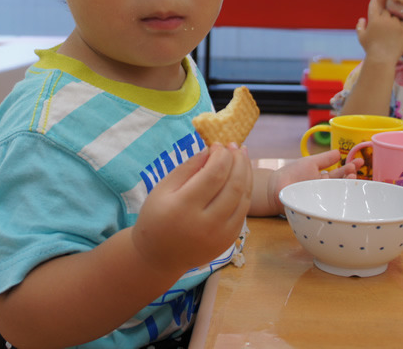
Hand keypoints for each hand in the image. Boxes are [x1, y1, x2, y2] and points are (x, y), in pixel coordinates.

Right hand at [132, 144, 251, 272]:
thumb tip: (210, 151)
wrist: (158, 257)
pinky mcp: (228, 241)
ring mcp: (220, 235)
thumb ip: (187, 168)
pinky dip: (245, 191)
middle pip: (234, 185)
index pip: (214, 175)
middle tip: (234, 146)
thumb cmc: (156, 217)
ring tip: (242, 156)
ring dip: (246, 173)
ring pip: (243, 198)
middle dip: (238, 160)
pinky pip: (244, 211)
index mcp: (184, 207)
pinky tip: (241, 178)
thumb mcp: (162, 189)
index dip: (221, 155)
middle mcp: (205, 223)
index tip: (217, 145)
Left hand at [264, 151, 359, 214]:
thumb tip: (339, 151)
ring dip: (345, 187)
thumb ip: (324, 158)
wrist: (275, 188)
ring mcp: (322, 199)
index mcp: (324, 178)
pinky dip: (337, 202)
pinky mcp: (317, 208)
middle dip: (350, 177)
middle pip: (341, 184)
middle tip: (354, 170)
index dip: (350, 167)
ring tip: (351, 178)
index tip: (360, 161)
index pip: (340, 173)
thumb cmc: (291, 174)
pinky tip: (342, 197)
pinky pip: (330, 207)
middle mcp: (325, 189)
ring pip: (338, 195)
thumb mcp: (310, 163)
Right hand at [356, 0, 402, 62]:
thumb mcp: (361, 37)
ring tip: (389, 32)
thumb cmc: (370, 49)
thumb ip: (360, 26)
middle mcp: (386, 20)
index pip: (374, 4)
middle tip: (382, 24)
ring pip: (395, 17)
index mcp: (374, 20)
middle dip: (383, 15)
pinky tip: (396, 34)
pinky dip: (400, 26)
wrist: (383, 59)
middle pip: (386, 11)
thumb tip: (362, 19)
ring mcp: (396, 25)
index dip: (374, 0)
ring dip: (392, 21)